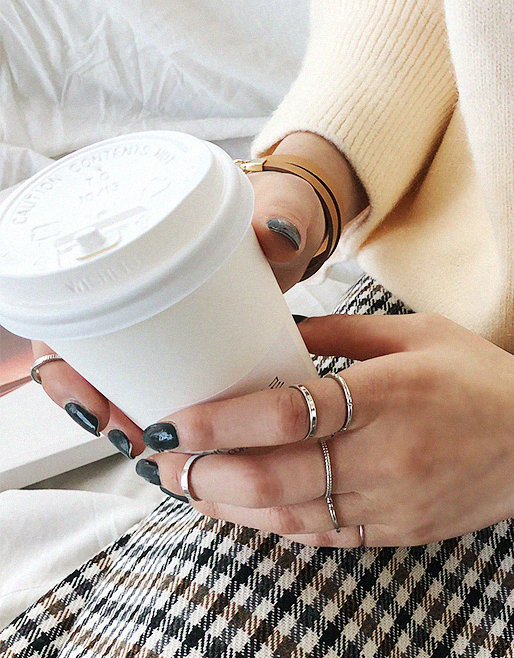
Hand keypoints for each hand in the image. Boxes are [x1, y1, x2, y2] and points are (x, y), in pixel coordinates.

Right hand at [29, 166, 329, 452]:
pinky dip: (165, 423)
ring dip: (126, 423)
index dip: (65, 368)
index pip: (65, 316)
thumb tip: (280, 234)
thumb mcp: (282, 206)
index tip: (93, 404)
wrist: (304, 224)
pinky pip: (158, 393)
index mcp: (130, 252)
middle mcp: (130, 292)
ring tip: (152, 451)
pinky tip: (178, 448)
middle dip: (97, 409)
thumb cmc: (279, 210)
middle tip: (129, 437)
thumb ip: (285, 214)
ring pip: (117, 386)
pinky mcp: (190, 351)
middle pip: (84, 363)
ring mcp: (158, 326)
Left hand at [141, 312, 513, 548]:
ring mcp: (393, 503)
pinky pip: (320, 537)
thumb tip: (269, 332)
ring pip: (287, 518)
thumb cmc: (484, 378)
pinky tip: (241, 510)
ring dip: (226, 507)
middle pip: (272, 479)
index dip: (217, 423)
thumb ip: (340, 335)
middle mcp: (388, 455)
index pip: (285, 414)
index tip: (170, 421)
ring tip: (185, 486)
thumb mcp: (416, 333)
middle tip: (156, 462)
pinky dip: (272, 526)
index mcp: (390, 394)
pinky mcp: (399, 533)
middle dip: (201, 475)